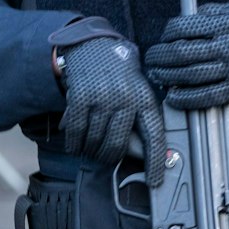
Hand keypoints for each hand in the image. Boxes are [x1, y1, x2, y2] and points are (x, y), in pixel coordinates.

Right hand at [56, 35, 165, 184]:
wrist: (94, 47)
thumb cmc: (119, 78)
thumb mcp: (137, 93)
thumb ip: (138, 120)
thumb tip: (141, 156)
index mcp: (145, 99)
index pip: (154, 137)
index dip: (155, 162)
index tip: (155, 181)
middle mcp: (125, 99)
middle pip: (117, 145)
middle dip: (108, 157)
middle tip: (104, 158)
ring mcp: (101, 98)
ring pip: (95, 141)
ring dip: (89, 151)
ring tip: (89, 149)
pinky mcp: (80, 98)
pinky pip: (76, 131)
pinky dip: (74, 143)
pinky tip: (74, 145)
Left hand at [145, 1, 228, 108]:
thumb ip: (213, 12)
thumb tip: (189, 17)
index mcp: (225, 24)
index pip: (184, 28)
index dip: (167, 33)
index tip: (163, 36)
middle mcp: (226, 46)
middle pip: (181, 53)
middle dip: (160, 56)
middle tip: (151, 58)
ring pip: (190, 75)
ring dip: (168, 77)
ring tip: (157, 75)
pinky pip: (207, 96)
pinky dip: (187, 98)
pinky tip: (174, 96)